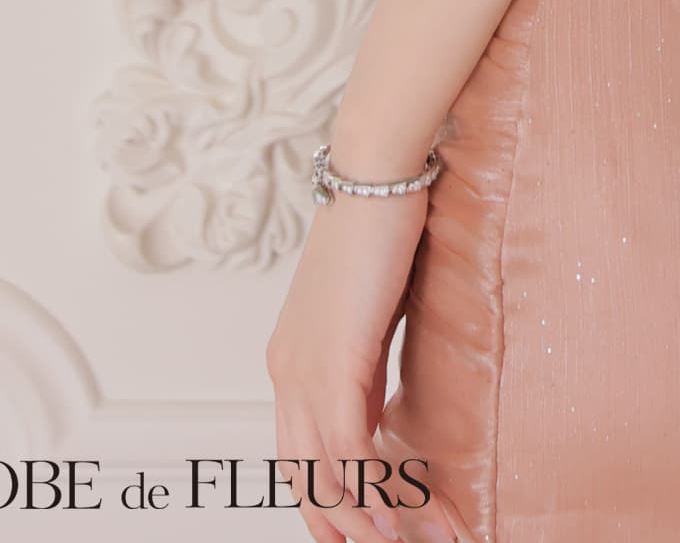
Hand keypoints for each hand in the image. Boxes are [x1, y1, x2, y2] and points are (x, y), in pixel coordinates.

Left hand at [265, 183, 441, 542]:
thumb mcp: (368, 311)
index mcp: (290, 356)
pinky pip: (348, 447)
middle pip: (301, 473)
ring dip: (359, 519)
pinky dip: (370, 489)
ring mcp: (304, 367)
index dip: (326, 498)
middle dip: (337, 523)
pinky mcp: (335, 360)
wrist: (376, 172)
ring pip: (322, 470)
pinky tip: (393, 517)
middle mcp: (286, 369)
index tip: (360, 530)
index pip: (299, 450)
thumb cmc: (380, 225)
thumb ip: (364, 362)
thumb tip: (378, 409)